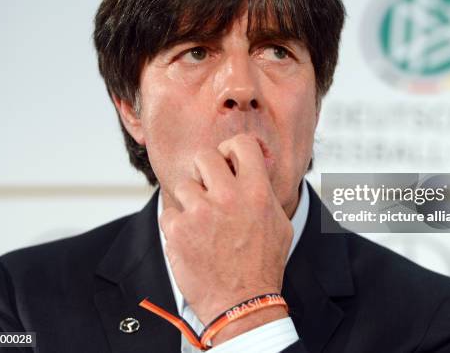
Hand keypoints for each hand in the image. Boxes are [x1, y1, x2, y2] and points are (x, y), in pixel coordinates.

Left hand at [160, 133, 293, 341]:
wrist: (241, 304)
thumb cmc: (263, 266)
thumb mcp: (279, 224)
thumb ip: (265, 192)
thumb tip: (255, 169)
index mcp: (257, 192)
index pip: (241, 144)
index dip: (231, 148)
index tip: (227, 159)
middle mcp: (228, 197)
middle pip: (204, 156)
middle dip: (205, 170)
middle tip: (209, 187)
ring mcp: (200, 213)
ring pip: (184, 185)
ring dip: (191, 200)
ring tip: (202, 221)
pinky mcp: (178, 231)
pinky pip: (169, 212)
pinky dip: (177, 224)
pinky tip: (192, 239)